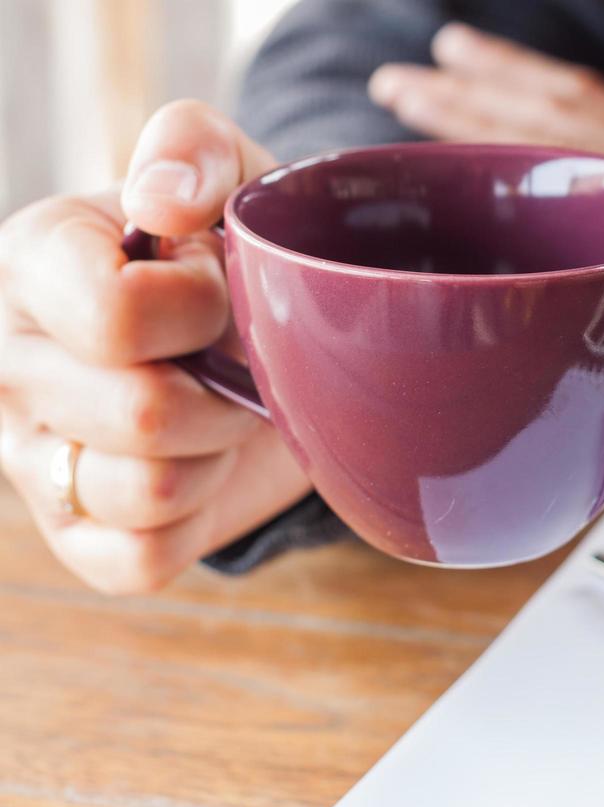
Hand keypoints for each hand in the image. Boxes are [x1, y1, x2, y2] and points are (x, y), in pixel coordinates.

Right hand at [0, 100, 312, 593]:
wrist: (274, 346)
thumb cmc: (241, 255)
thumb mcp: (235, 174)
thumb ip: (195, 149)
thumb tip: (162, 201)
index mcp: (32, 261)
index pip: (114, 314)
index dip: (203, 310)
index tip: (220, 290)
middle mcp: (8, 362)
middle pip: (143, 410)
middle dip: (226, 387)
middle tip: (234, 361)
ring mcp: (30, 458)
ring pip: (146, 489)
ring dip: (216, 452)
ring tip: (216, 410)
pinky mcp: (77, 538)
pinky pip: (142, 557)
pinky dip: (197, 518)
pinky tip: (200, 468)